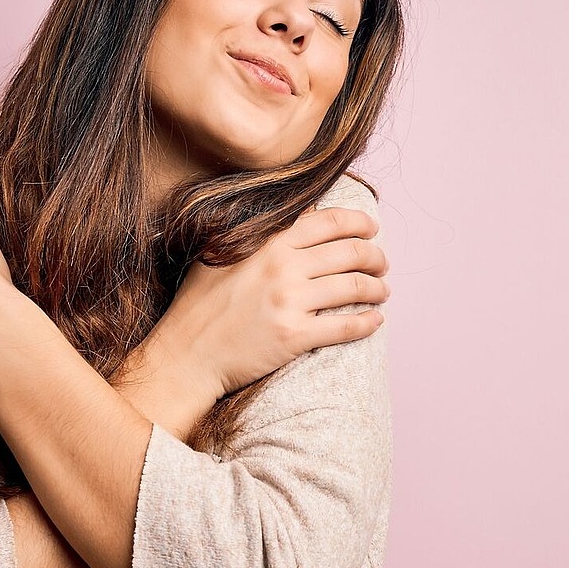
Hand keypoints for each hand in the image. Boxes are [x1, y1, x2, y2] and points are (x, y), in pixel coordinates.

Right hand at [144, 205, 388, 401]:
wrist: (186, 354)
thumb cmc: (198, 305)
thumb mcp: (220, 254)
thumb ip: (258, 233)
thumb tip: (299, 213)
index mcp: (268, 243)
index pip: (329, 222)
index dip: (358, 222)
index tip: (371, 228)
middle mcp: (283, 268)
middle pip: (350, 253)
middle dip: (375, 257)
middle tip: (382, 263)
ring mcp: (290, 302)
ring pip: (354, 287)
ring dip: (376, 288)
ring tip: (381, 291)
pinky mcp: (296, 337)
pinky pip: (346, 327)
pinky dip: (368, 323)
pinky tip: (375, 321)